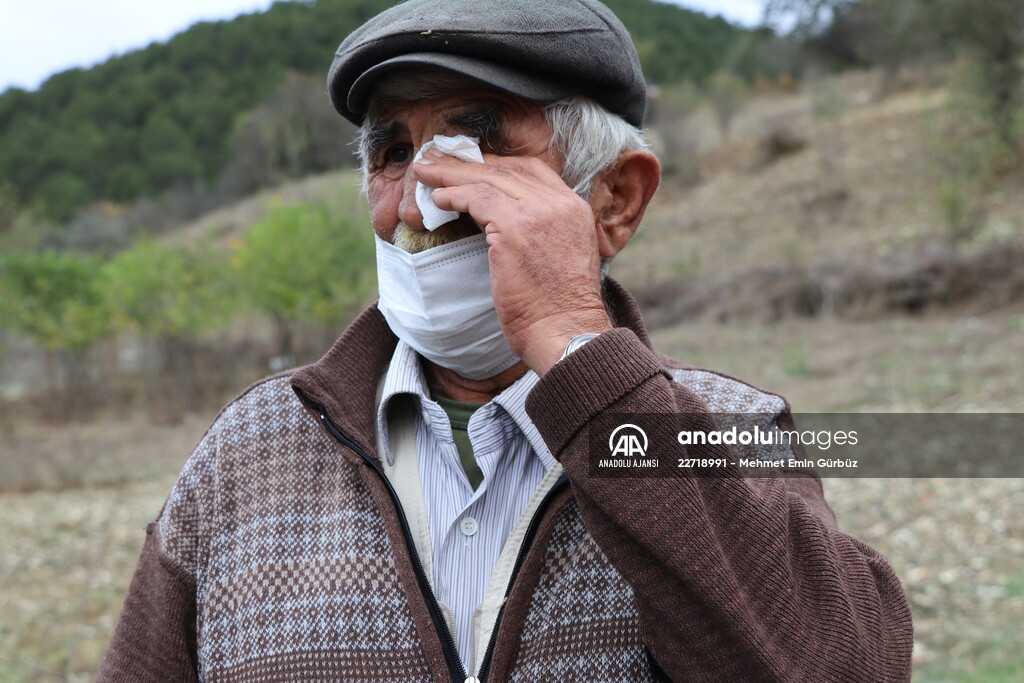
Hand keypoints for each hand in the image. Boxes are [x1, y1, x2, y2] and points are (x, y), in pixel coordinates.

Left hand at [414, 149, 611, 374]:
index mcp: (575, 209)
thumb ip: (541, 232)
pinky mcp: (515, 227)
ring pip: (488, 179)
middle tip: (436, 160)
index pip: (533, 169)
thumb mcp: (559, 258)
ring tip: (425, 173)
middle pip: (507, 168)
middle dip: (467, 163)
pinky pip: (476, 198)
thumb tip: (497, 222)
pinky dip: (453, 195)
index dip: (498, 164)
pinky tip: (436, 198)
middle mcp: (561, 204)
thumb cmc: (557, 310)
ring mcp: (539, 213)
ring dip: (451, 175)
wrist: (566, 332)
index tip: (471, 166)